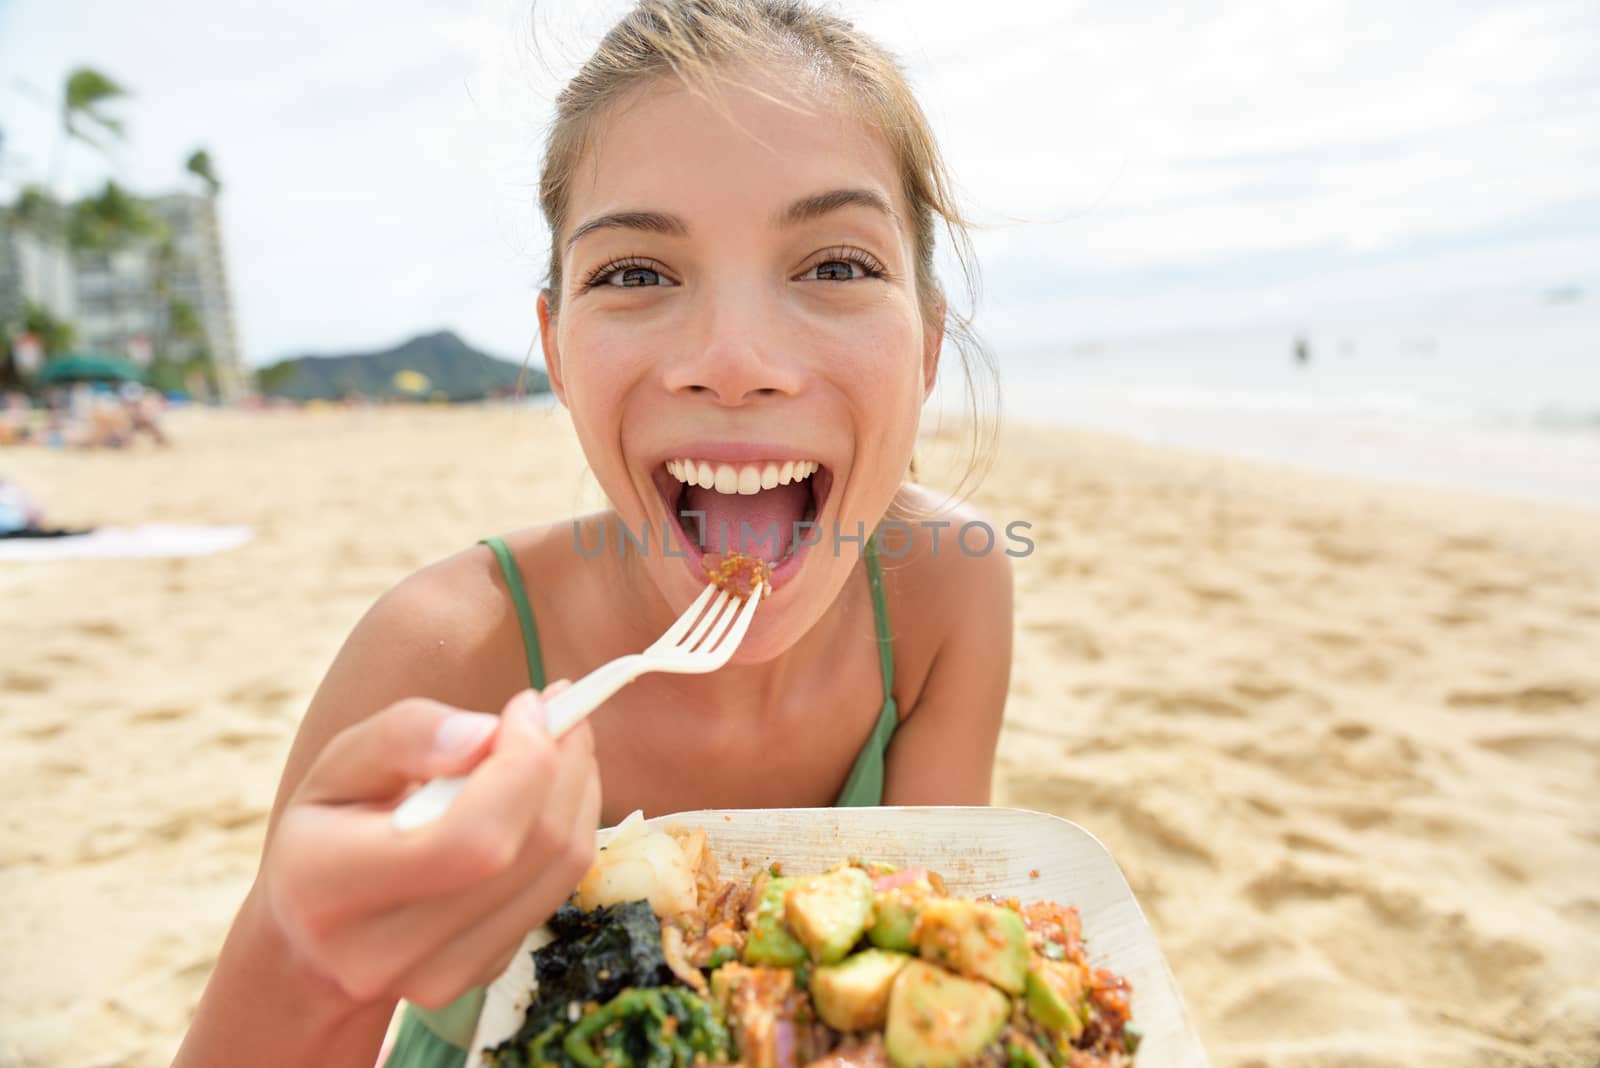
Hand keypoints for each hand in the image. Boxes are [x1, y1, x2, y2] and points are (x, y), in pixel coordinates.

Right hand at [259, 684, 599, 1008]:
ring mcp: (438, 977)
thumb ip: (403, 736)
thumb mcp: (340, 764)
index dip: (522, 764)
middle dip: (562, 765)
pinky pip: (559, 889)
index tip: (528, 704)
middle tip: (562, 711)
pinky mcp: (483, 974)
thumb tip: (486, 734)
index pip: (467, 838)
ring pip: (559, 869)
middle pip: (525, 851)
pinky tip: (546, 793)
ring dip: (578, 789)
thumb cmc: (332, 825)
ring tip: (560, 742)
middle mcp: (381, 950)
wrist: (318, 933)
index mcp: (326, 884)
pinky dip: (572, 826)